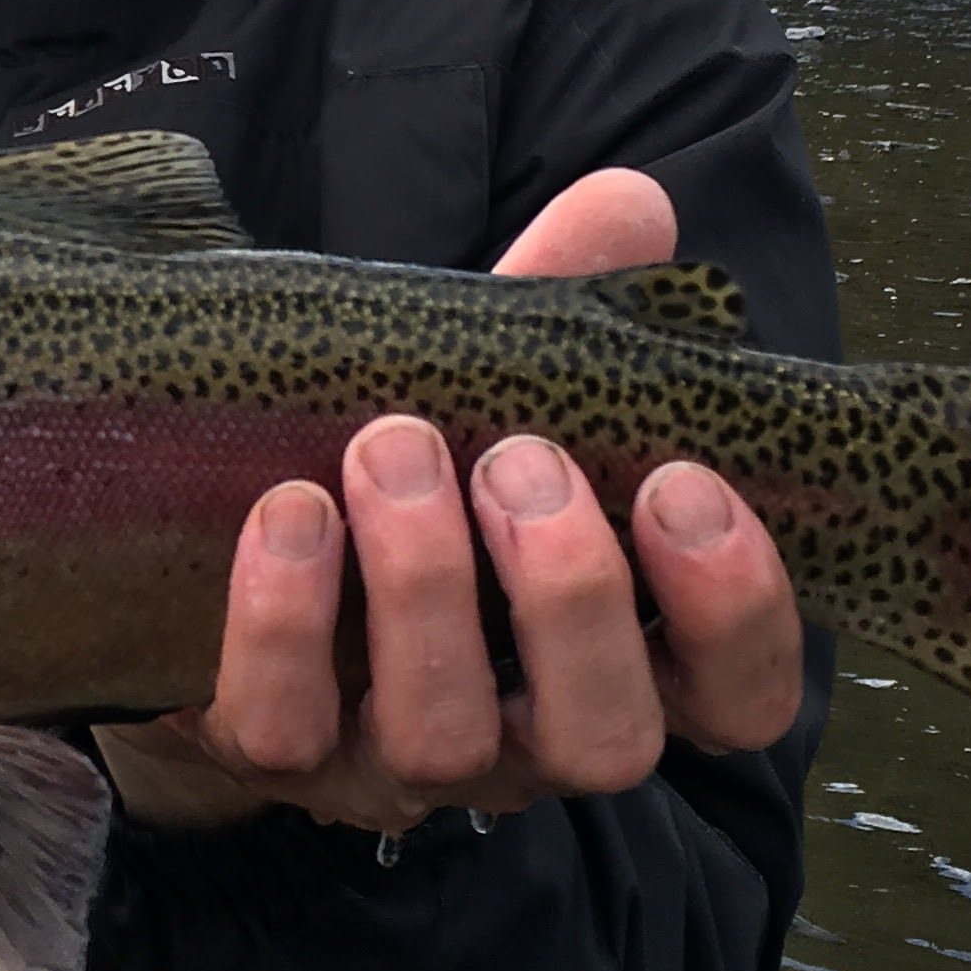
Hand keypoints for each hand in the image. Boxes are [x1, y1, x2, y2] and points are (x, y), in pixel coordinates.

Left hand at [95, 166, 806, 838]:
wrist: (230, 549)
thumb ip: (568, 308)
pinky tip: (286, 512)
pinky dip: (285, 623)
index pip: (741, 696)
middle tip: (518, 458)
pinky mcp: (274, 755)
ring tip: (392, 446)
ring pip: (448, 740)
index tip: (685, 483)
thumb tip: (632, 207)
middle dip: (569, 593)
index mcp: (625, 658)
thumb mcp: (493, 388)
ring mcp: (403, 763)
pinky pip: (284, 732)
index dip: (735, 611)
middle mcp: (531, 738)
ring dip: (427, 587)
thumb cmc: (413, 473)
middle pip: (607, 739)